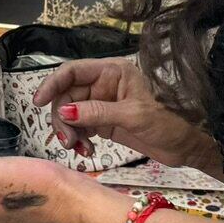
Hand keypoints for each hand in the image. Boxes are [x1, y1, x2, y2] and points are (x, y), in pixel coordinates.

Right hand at [36, 57, 215, 170]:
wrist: (185, 146)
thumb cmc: (168, 122)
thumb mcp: (133, 116)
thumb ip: (97, 112)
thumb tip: (64, 112)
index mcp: (112, 71)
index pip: (73, 71)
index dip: (52, 84)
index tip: (37, 102)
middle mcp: (104, 84)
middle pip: (67, 95)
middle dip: (62, 118)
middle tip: (67, 141)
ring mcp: (102, 103)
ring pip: (70, 114)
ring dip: (69, 132)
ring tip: (79, 149)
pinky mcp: (103, 122)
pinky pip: (79, 127)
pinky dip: (78, 139)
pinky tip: (86, 151)